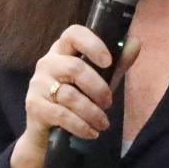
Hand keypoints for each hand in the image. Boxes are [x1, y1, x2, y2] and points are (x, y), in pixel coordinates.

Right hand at [10, 26, 140, 167]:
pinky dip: (81, 126)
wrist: (48, 132)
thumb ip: (117, 63)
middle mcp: (47, 63)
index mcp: (62, 51)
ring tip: (103, 124)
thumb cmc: (77, 99)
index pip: (73, 34)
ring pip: (70, 96)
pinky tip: (91, 133)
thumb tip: (135, 42)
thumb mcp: (99, 80)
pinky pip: (61, 115)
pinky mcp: (34, 106)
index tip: (108, 61)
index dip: (92, 44)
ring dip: (92, 112)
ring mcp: (38, 84)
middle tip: (109, 103)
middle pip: (75, 68)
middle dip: (98, 89)